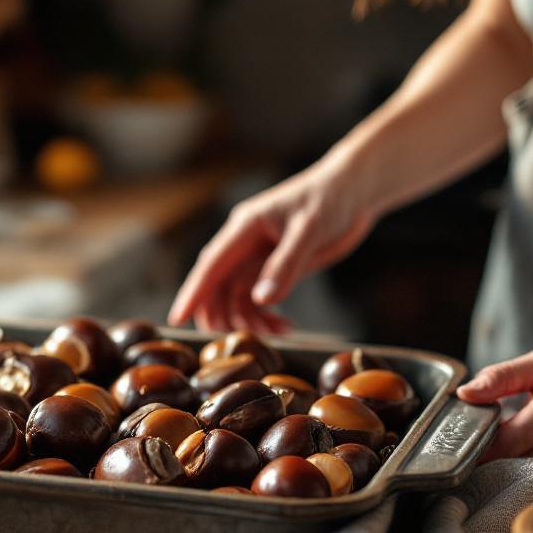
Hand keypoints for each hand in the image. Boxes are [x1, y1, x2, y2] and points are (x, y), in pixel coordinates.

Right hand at [168, 157, 377, 332]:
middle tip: (243, 342)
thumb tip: (260, 300)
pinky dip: (267, 317)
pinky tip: (286, 327)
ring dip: (250, 321)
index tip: (176, 319)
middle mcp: (244, 244)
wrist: (356, 190)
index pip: (210, 265)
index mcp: (244, 227)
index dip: (192, 294)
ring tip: (278, 335)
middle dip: (223, 317)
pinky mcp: (275, 268)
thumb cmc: (331, 198)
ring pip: (237, 299)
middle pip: (217, 288)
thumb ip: (285, 265)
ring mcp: (258, 258)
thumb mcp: (309, 230)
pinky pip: (258, 300)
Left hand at [457, 347, 532, 485]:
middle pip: (519, 462)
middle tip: (473, 449)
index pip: (514, 437)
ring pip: (531, 478)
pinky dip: (529, 477)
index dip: (481, 445)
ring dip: (509, 469)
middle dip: (491, 458)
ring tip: (501, 452)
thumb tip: (465, 394)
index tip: (460, 444)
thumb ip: (502, 376)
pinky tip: (524, 461)